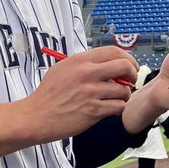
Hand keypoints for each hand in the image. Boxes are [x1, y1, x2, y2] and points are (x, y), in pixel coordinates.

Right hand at [0, 47, 137, 158]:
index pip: (113, 51)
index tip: (130, 66)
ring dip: (124, 95)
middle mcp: (87, 74)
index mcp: (80, 61)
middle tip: (131, 81)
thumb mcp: (62, 69)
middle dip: (133, 74)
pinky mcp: (93, 111)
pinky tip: (110, 109)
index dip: (127, 58)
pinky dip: (118, 108)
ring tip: (116, 98)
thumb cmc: (48, 95)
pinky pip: (118, 106)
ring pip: (124, 90)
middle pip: (124, 66)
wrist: (35, 117)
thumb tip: (107, 62)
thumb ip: (84, 64)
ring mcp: (91, 93)